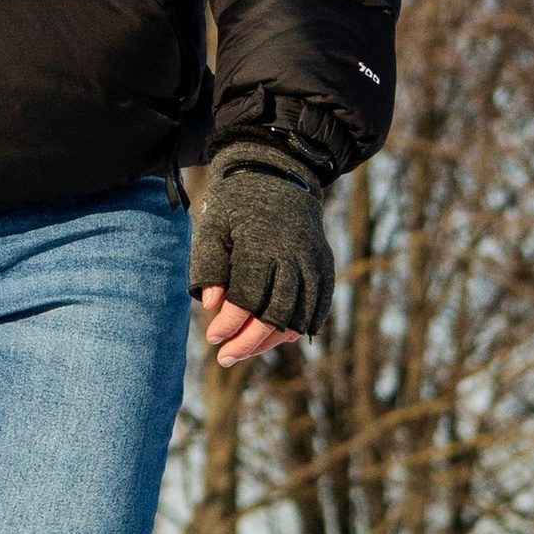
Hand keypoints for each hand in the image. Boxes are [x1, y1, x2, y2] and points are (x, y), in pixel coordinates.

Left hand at [188, 144, 333, 364]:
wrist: (280, 176)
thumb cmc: (236, 205)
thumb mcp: (212, 228)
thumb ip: (209, 266)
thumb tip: (211, 306)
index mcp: (260, 246)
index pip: (246, 299)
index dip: (229, 324)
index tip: (212, 337)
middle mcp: (292, 257)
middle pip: (274, 315)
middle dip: (248, 342)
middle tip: (225, 357)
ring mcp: (313, 263)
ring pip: (297, 316)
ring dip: (271, 340)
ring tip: (245, 350)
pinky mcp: (325, 266)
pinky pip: (318, 307)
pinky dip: (299, 327)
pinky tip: (277, 338)